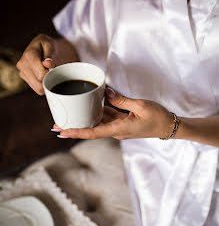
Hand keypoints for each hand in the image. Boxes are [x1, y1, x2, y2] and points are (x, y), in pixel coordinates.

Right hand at [16, 34, 56, 94]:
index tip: (54, 67)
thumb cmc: (48, 46)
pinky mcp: (25, 78)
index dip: (51, 74)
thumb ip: (50, 54)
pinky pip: (37, 89)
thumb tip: (47, 63)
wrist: (43, 47)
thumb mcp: (51, 45)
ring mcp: (22, 73)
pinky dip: (44, 85)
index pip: (41, 74)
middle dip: (49, 79)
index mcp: (29, 55)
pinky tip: (45, 76)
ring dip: (47, 83)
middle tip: (53, 70)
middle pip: (39, 83)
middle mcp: (22, 65)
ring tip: (48, 72)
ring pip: (38, 88)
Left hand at [53, 88, 174, 139]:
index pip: (93, 132)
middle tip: (56, 124)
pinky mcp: (122, 123)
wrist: (169, 126)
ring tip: (69, 115)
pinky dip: (97, 112)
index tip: (61, 132)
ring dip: (84, 120)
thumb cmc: (157, 117)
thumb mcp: (140, 106)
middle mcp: (116, 131)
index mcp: (119, 129)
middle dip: (74, 126)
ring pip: (98, 123)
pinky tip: (89, 105)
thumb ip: (122, 100)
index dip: (76, 132)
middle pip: (91, 128)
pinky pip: (107, 118)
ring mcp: (118, 127)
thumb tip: (106, 93)